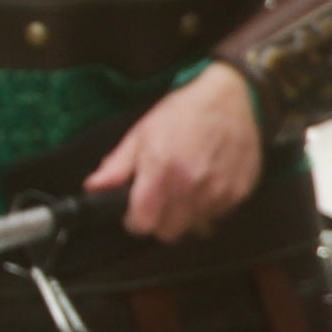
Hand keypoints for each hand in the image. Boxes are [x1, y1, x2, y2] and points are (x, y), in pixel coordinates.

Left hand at [85, 62, 265, 243]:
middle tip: (160, 203)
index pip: (142, 223)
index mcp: (161, 170)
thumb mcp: (141, 134)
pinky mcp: (238, 192)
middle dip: (160, 222)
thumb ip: (117, 166)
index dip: (135, 221)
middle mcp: (190, 185)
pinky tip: (206, 184)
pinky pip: (217, 215)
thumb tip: (92, 188)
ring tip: (184, 190)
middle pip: (168, 233)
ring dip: (185, 215)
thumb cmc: (181, 114)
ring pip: (193, 227)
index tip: (135, 213)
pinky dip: (208, 207)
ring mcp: (217, 191)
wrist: (230, 98)